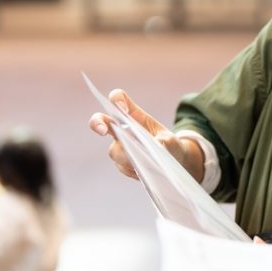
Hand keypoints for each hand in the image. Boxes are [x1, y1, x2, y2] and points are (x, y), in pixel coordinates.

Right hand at [88, 89, 204, 181]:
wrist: (173, 160)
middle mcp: (122, 128)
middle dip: (97, 124)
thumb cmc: (170, 144)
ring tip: (142, 163)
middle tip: (102, 131)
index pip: (118, 99)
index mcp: (134, 115)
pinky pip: (122, 166)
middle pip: (101, 121)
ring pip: (114, 150)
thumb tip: (154, 148)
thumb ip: (163, 142)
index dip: (116, 100)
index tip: (123, 110)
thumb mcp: (171, 140)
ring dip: (126, 157)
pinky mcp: (122, 162)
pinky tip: (143, 171)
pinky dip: (132, 169)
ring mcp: (120, 145)